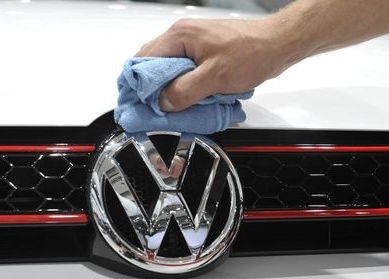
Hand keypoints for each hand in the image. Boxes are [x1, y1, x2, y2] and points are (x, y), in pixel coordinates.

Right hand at [135, 18, 291, 111]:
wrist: (277, 44)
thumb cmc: (252, 52)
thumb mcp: (215, 77)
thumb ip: (185, 91)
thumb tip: (164, 102)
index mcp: (180, 36)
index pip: (144, 59)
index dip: (137, 83)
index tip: (136, 101)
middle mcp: (183, 36)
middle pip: (154, 63)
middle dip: (151, 87)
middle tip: (152, 107)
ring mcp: (192, 43)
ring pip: (169, 68)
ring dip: (168, 87)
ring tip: (170, 105)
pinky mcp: (203, 52)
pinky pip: (183, 70)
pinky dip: (181, 84)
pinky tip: (186, 97)